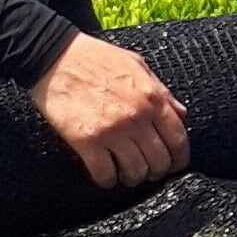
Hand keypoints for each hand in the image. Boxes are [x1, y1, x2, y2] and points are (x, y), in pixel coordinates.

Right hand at [31, 33, 190, 190]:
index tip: (174, 166)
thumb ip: (162, 91)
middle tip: (148, 171)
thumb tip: (181, 114)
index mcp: (152, 98)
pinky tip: (105, 175)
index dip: (180, 160)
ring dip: (132, 177)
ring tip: (126, 173)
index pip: (178, 140)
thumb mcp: (137, 65)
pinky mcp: (86, 141)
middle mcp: (136, 117)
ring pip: (135, 172)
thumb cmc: (96, 58)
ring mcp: (112, 130)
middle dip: (156, 171)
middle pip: (159, 161)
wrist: (55, 56)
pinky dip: (107, 180)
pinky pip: (105, 174)